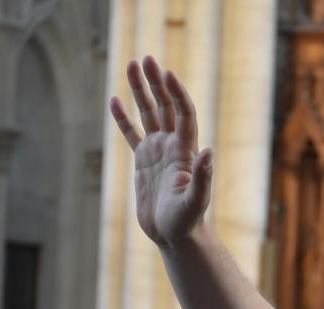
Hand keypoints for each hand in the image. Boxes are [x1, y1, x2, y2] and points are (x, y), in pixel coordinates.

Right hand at [110, 56, 212, 246]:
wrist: (174, 234)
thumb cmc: (187, 220)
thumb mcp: (195, 200)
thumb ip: (202, 177)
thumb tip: (209, 151)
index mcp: (185, 151)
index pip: (183, 114)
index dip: (177, 93)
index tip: (166, 73)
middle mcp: (172, 146)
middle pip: (165, 106)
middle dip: (155, 83)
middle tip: (145, 58)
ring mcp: (157, 152)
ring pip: (148, 114)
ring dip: (140, 91)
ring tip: (131, 64)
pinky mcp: (143, 161)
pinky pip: (132, 134)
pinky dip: (123, 118)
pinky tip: (114, 100)